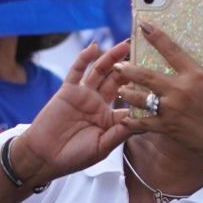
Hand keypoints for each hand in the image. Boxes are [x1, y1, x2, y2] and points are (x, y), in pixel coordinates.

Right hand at [4, 41, 135, 182]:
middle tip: (143, 53)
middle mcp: (99, 103)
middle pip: (117, 81)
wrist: (45, 156)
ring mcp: (83, 95)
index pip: (129, 100)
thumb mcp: (102, 147)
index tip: (157, 79)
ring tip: (124, 45)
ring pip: (100, 72)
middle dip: (129, 68)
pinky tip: (93, 48)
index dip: (141, 91)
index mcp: (110, 118)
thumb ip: (119, 132)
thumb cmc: (74, 156)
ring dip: (111, 58)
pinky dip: (84, 59)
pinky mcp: (67, 90)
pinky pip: (77, 72)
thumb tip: (141, 121)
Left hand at [115, 23, 202, 183]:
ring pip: (141, 98)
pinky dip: (133, 121)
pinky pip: (145, 123)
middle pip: (147, 75)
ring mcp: (173, 109)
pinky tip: (125, 118)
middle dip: (129, 69)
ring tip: (119, 90)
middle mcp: (181, 90)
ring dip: (127, 93)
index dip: (155, 35)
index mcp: (195, 74)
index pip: (171, 49)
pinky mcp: (169, 127)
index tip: (141, 25)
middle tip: (117, 65)